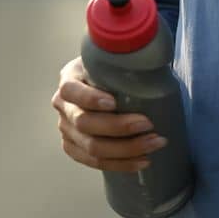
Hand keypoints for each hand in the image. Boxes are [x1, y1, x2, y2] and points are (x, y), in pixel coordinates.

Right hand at [50, 55, 167, 172]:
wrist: (102, 84)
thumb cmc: (112, 70)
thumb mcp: (111, 57)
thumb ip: (121, 57)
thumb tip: (147, 53)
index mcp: (69, 79)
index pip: (71, 90)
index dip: (90, 98)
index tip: (114, 102)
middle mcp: (63, 106)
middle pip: (85, 124)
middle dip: (119, 127)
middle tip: (149, 124)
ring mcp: (67, 130)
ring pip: (92, 148)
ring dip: (126, 150)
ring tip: (154, 143)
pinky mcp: (75, 148)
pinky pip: (95, 162)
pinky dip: (121, 164)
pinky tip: (142, 161)